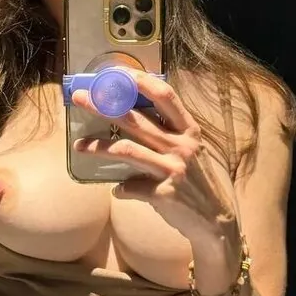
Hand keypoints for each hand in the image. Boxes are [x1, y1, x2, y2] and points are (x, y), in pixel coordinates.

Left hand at [71, 69, 240, 254]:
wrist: (217, 222)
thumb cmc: (201, 183)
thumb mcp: (194, 152)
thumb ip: (171, 135)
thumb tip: (134, 118)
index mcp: (189, 131)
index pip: (165, 96)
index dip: (141, 81)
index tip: (117, 73)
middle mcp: (181, 146)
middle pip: (135, 119)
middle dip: (103, 106)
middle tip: (79, 99)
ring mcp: (173, 170)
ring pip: (126, 150)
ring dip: (98, 147)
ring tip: (78, 146)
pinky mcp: (164, 194)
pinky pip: (130, 187)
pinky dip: (120, 189)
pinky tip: (117, 190)